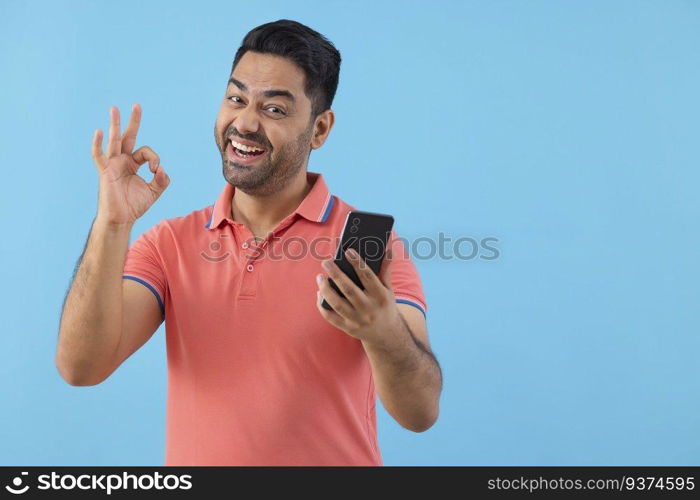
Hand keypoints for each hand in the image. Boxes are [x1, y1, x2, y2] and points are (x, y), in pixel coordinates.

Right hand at [92, 104, 168, 225]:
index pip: (146, 152)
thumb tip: (162, 169)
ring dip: (115, 125)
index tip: (157, 171)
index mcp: (133, 163)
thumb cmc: (134, 205)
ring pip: (114, 141)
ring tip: (115, 108)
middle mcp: (122, 160)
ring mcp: (113, 165)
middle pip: (128, 137)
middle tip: (137, 106)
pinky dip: (98, 144)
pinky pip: (99, 156)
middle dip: (133, 122)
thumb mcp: (154, 191)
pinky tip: (99, 131)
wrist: (121, 218)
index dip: (155, 159)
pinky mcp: (105, 172)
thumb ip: (162, 180)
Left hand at [316, 247, 403, 345]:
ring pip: (337, 304)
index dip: (357, 263)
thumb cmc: (385, 306)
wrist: (387, 335)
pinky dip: (322, 305)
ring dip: (326, 289)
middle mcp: (368, 308)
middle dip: (336, 274)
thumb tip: (389, 250)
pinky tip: (320, 293)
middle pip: (349, 289)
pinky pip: (331, 317)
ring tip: (320, 277)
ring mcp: (357, 320)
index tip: (348, 251)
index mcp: (380, 296)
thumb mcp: (389, 290)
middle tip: (326, 262)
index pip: (368, 276)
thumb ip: (385, 270)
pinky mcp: (348, 328)